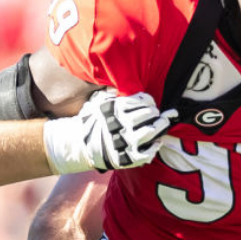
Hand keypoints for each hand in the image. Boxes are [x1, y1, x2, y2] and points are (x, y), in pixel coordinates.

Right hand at [44, 89, 177, 173]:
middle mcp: (121, 123)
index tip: (150, 103)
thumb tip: (120, 82)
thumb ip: (112, 93)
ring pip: (151, 131)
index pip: (141, 101)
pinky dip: (155, 146)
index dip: (149, 101)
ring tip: (161, 124)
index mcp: (115, 109)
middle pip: (149, 114)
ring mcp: (125, 141)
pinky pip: (147, 152)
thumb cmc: (92, 121)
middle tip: (156, 114)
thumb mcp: (98, 102)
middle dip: (155, 113)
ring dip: (160, 126)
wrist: (79, 145)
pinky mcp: (127, 157)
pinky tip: (157, 142)